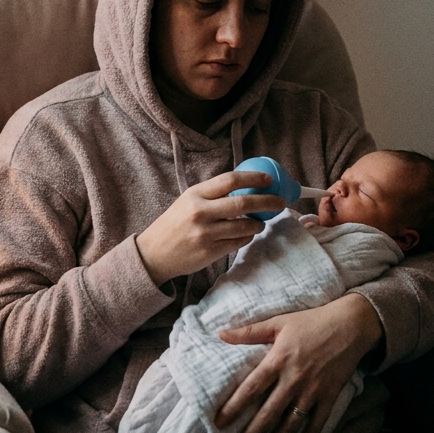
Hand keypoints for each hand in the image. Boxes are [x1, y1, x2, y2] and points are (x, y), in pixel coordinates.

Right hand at [135, 171, 284, 286]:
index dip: (253, 178)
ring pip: (244, 226)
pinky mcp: (210, 252)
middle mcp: (200, 212)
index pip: (230, 180)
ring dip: (258, 224)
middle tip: (280, 202)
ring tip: (261, 223)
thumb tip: (246, 187)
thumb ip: (212, 195)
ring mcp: (205, 234)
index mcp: (195, 195)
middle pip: (243, 203)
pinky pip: (238, 243)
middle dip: (267, 201)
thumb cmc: (174, 224)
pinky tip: (246, 235)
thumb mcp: (187, 202)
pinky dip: (247, 238)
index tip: (269, 180)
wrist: (153, 254)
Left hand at [214, 293, 381, 432]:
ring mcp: (313, 390)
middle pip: (268, 414)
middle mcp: (294, 379)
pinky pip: (317, 423)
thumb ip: (249, 332)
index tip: (219, 423)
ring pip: (290, 425)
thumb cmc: (311, 322)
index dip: (234, 407)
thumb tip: (221, 334)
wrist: (351, 325)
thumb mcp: (278, 322)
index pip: (251, 388)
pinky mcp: (330, 396)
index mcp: (278, 360)